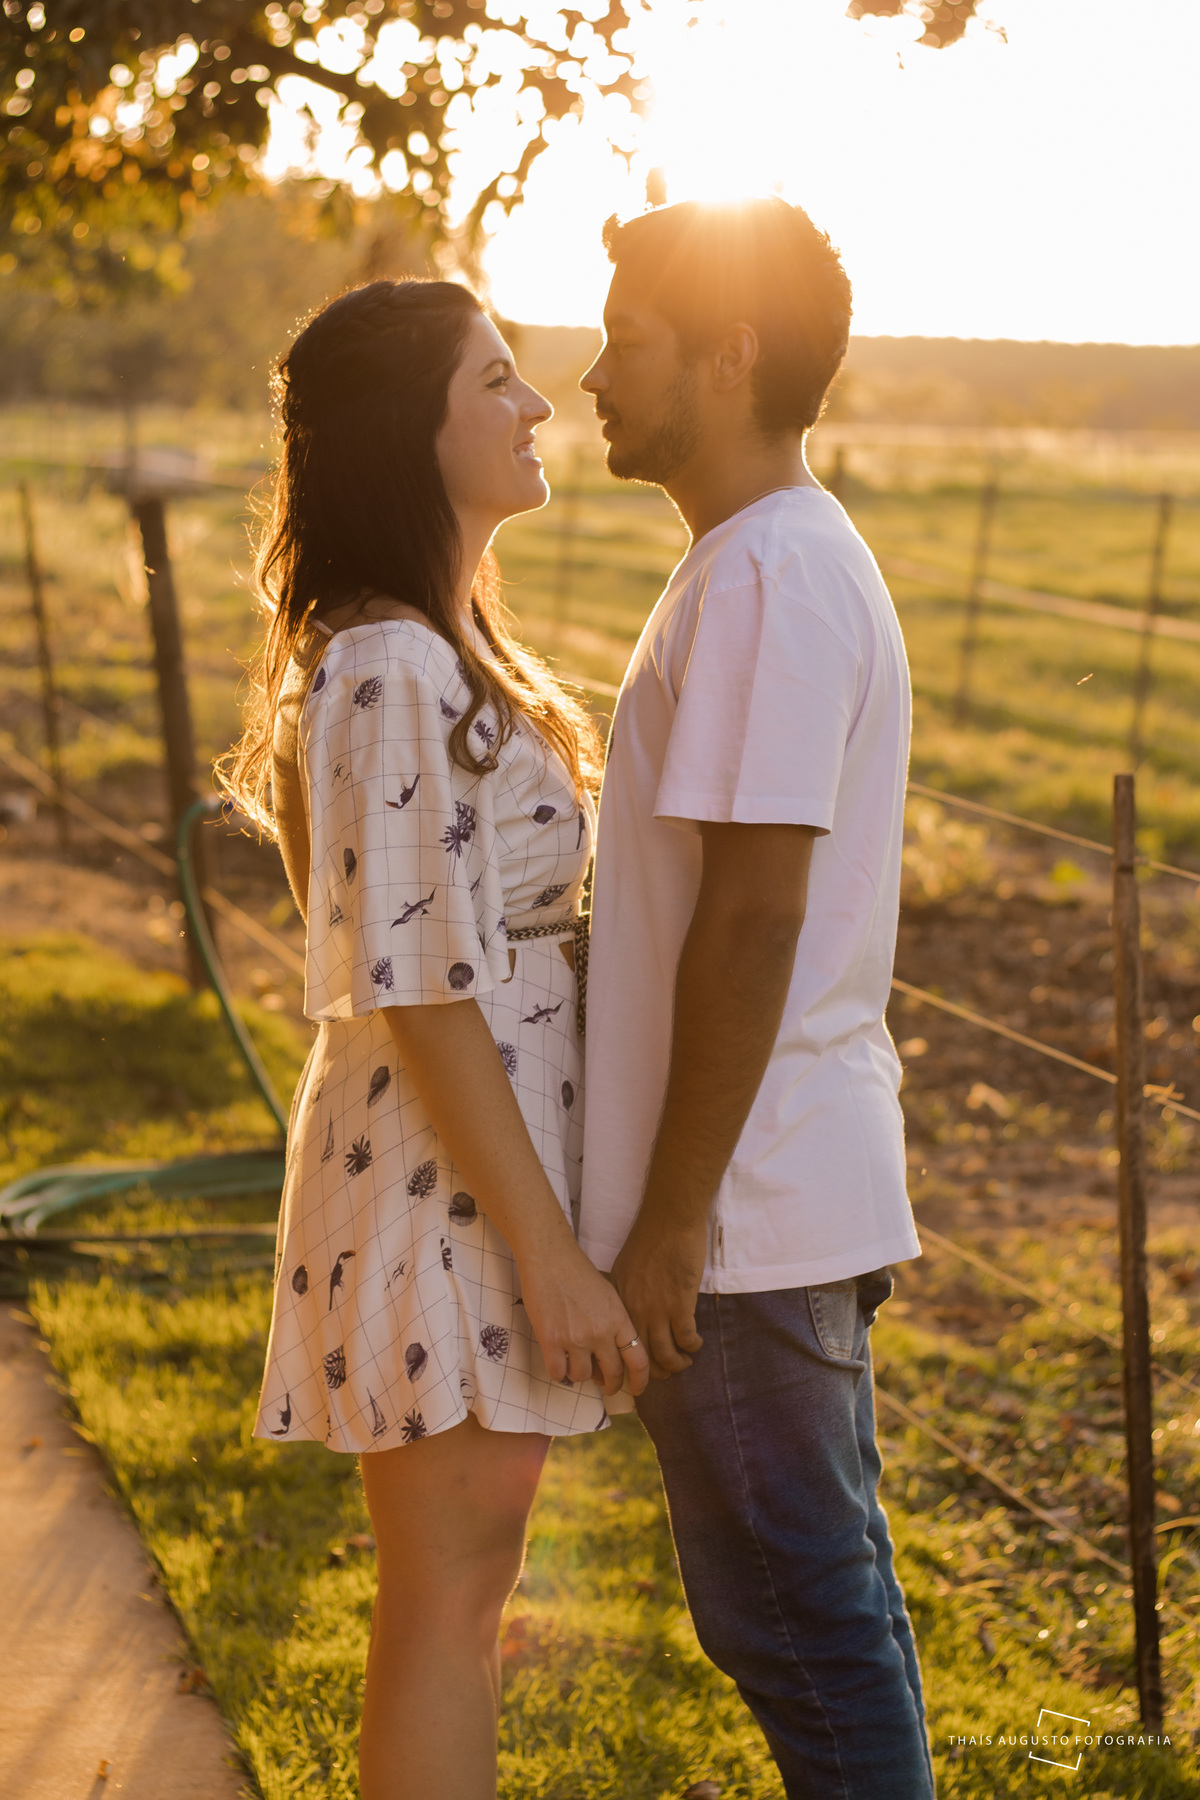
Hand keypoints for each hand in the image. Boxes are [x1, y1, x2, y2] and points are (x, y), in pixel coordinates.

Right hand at [518, 1236, 650, 1398]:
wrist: (550, 1259)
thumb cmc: (579, 1273)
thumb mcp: (609, 1295)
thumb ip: (615, 1324)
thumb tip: (614, 1353)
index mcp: (619, 1319)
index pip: (639, 1360)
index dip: (640, 1381)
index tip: (637, 1390)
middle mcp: (600, 1332)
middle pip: (612, 1373)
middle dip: (610, 1385)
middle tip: (605, 1386)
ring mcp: (575, 1338)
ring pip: (583, 1376)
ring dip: (580, 1374)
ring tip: (575, 1363)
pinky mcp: (551, 1341)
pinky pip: (558, 1373)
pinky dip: (558, 1371)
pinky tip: (558, 1361)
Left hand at [611, 1214, 706, 1379]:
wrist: (669, 1219)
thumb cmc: (650, 1237)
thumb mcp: (625, 1266)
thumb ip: (625, 1291)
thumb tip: (629, 1309)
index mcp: (620, 1300)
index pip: (620, 1342)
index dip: (630, 1360)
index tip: (640, 1367)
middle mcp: (635, 1309)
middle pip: (641, 1355)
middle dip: (654, 1372)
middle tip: (665, 1372)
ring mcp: (657, 1308)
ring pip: (665, 1354)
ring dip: (676, 1364)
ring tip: (684, 1362)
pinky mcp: (680, 1304)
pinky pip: (686, 1338)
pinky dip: (692, 1346)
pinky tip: (696, 1344)